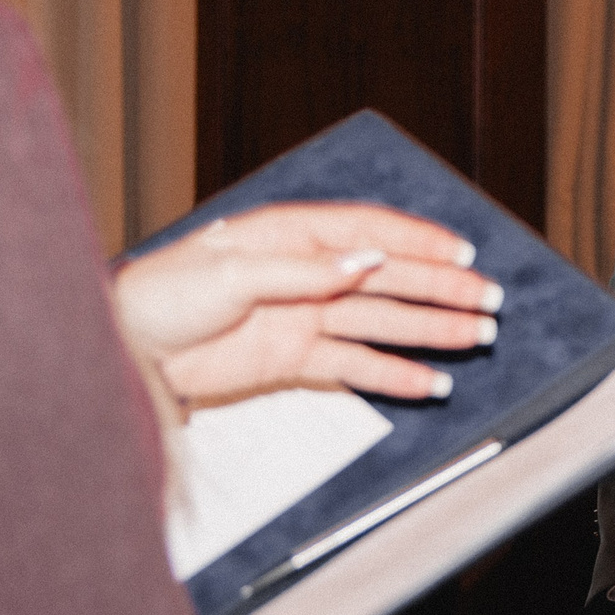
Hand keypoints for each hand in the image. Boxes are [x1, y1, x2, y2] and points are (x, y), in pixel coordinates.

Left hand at [113, 202, 499, 407]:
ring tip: (477, 337)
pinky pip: (356, 364)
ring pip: (383, 322)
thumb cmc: (164, 294)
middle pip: (389, 278)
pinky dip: (395, 374)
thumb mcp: (231, 274)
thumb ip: (301, 271)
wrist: (124, 348)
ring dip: (431, 329)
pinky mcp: (295, 358)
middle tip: (489, 302)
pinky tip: (432, 381)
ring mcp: (305, 316)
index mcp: (293, 236)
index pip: (371, 232)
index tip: (464, 256)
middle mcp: (308, 272)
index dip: (420, 242)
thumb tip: (364, 263)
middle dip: (441, 289)